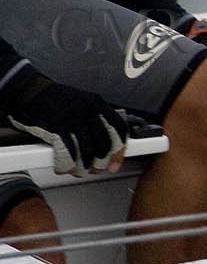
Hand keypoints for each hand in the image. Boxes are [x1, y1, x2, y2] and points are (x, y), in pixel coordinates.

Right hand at [0, 66, 126, 176]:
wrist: (28, 91)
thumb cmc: (52, 99)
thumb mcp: (80, 103)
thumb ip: (93, 118)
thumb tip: (103, 142)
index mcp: (97, 103)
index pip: (118, 128)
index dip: (120, 148)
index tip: (117, 161)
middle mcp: (88, 111)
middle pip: (104, 144)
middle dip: (102, 162)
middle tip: (96, 170)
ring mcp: (73, 120)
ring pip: (87, 152)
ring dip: (84, 167)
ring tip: (80, 171)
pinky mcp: (56, 128)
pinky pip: (67, 154)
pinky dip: (66, 165)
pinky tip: (63, 168)